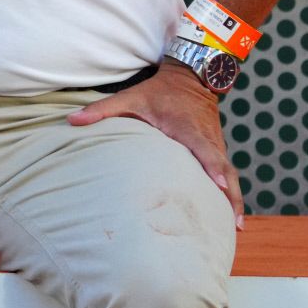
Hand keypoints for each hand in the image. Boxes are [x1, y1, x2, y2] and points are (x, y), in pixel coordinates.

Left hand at [67, 60, 241, 226]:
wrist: (192, 79)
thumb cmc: (159, 92)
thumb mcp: (130, 97)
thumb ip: (102, 110)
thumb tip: (71, 121)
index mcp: (188, 128)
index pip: (204, 149)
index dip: (213, 167)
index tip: (219, 186)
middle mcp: (207, 139)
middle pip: (225, 169)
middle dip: (231, 195)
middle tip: (233, 223)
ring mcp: (217, 145)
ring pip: (231, 174)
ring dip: (235, 199)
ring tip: (236, 228)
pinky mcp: (218, 150)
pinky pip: (229, 173)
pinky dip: (233, 193)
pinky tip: (232, 216)